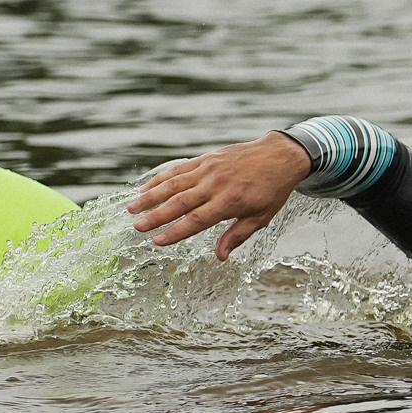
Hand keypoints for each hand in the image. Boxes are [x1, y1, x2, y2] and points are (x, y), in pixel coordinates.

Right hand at [126, 131, 312, 259]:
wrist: (279, 155)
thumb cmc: (272, 190)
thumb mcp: (261, 218)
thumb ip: (237, 236)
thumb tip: (220, 257)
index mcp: (230, 202)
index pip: (197, 220)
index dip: (176, 232)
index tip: (157, 241)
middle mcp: (216, 184)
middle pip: (180, 202)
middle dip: (156, 216)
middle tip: (136, 227)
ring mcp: (209, 169)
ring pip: (174, 183)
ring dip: (151, 195)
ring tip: (132, 207)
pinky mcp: (205, 159)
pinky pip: (179, 170)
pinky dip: (161, 179)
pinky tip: (146, 188)